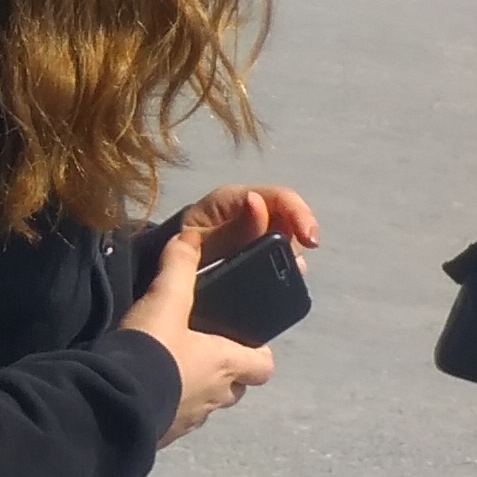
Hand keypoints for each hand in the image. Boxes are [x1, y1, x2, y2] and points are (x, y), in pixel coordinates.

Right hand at [123, 216, 276, 443]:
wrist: (113, 403)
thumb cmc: (152, 350)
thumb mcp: (165, 300)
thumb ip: (179, 268)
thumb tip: (189, 237)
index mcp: (228, 365)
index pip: (265, 365)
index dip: (258, 354)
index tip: (243, 341)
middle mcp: (217, 397)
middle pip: (236, 387)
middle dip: (225, 373)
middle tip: (201, 352)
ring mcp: (192, 420)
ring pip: (207, 404)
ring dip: (196, 390)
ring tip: (169, 370)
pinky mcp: (166, 436)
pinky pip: (176, 420)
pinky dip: (169, 407)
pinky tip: (146, 392)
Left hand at [175, 182, 318, 261]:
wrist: (165, 267)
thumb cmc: (179, 247)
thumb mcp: (199, 239)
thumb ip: (230, 228)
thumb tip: (257, 202)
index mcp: (235, 199)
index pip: (279, 197)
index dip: (300, 214)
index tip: (311, 240)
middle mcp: (252, 211)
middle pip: (289, 219)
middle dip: (295, 240)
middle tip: (293, 264)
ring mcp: (259, 230)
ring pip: (290, 239)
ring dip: (291, 257)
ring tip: (285, 274)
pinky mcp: (262, 250)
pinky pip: (283, 256)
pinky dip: (285, 267)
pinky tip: (282, 279)